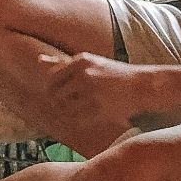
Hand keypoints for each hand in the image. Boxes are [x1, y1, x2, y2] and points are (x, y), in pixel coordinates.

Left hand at [39, 52, 180, 132]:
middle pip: (55, 95)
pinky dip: (81, 120)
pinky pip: (78, 119)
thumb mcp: (89, 63)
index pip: (52, 79)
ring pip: (65, 108)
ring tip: (84, 108)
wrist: (142, 85)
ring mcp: (91, 92)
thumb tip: (39, 60)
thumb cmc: (114, 74)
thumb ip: (62, 63)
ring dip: (70, 112)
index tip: (62, 94)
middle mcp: (83, 75)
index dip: (54, 90)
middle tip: (72, 104)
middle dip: (60, 103)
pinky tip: (91, 115)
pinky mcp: (98, 108)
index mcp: (80, 61)